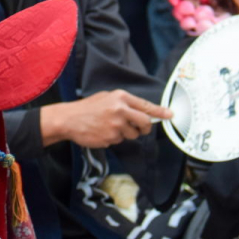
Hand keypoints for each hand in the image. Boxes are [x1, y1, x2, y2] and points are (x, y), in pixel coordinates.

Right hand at [41, 89, 171, 148]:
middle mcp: (120, 110)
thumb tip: (144, 112)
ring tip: (110, 127)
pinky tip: (102, 132)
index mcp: (120, 98)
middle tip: (139, 128)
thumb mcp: (106, 98)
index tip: (170, 115)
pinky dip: (114, 138)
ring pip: (132, 134)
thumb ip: (125, 104)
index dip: (160, 112)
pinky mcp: (110, 137)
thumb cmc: (87, 108)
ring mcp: (116, 125)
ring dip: (125, 134)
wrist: (68, 119)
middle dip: (144, 127)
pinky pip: (119, 141)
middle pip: (144, 122)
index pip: (146, 106)